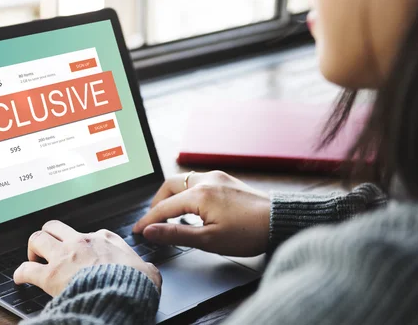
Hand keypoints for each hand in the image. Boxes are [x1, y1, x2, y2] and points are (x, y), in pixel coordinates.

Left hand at [14, 220, 161, 295]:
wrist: (121, 295)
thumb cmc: (134, 284)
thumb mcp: (148, 272)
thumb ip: (145, 268)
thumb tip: (149, 272)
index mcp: (105, 239)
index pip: (90, 233)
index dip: (84, 243)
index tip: (83, 253)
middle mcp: (82, 242)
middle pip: (56, 227)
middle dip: (49, 235)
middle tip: (49, 248)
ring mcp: (64, 256)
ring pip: (38, 238)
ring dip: (33, 248)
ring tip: (33, 258)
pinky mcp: (51, 275)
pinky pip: (27, 269)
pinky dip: (21, 273)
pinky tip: (20, 278)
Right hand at [132, 171, 269, 256]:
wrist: (280, 221)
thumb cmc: (249, 233)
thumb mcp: (209, 240)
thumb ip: (176, 234)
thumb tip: (151, 231)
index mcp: (200, 194)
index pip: (164, 207)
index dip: (148, 220)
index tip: (138, 231)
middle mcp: (206, 180)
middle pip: (170, 186)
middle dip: (157, 202)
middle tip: (153, 221)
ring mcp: (217, 177)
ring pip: (183, 181)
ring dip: (172, 196)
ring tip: (170, 215)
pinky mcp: (226, 180)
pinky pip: (198, 181)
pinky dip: (187, 192)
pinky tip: (191, 207)